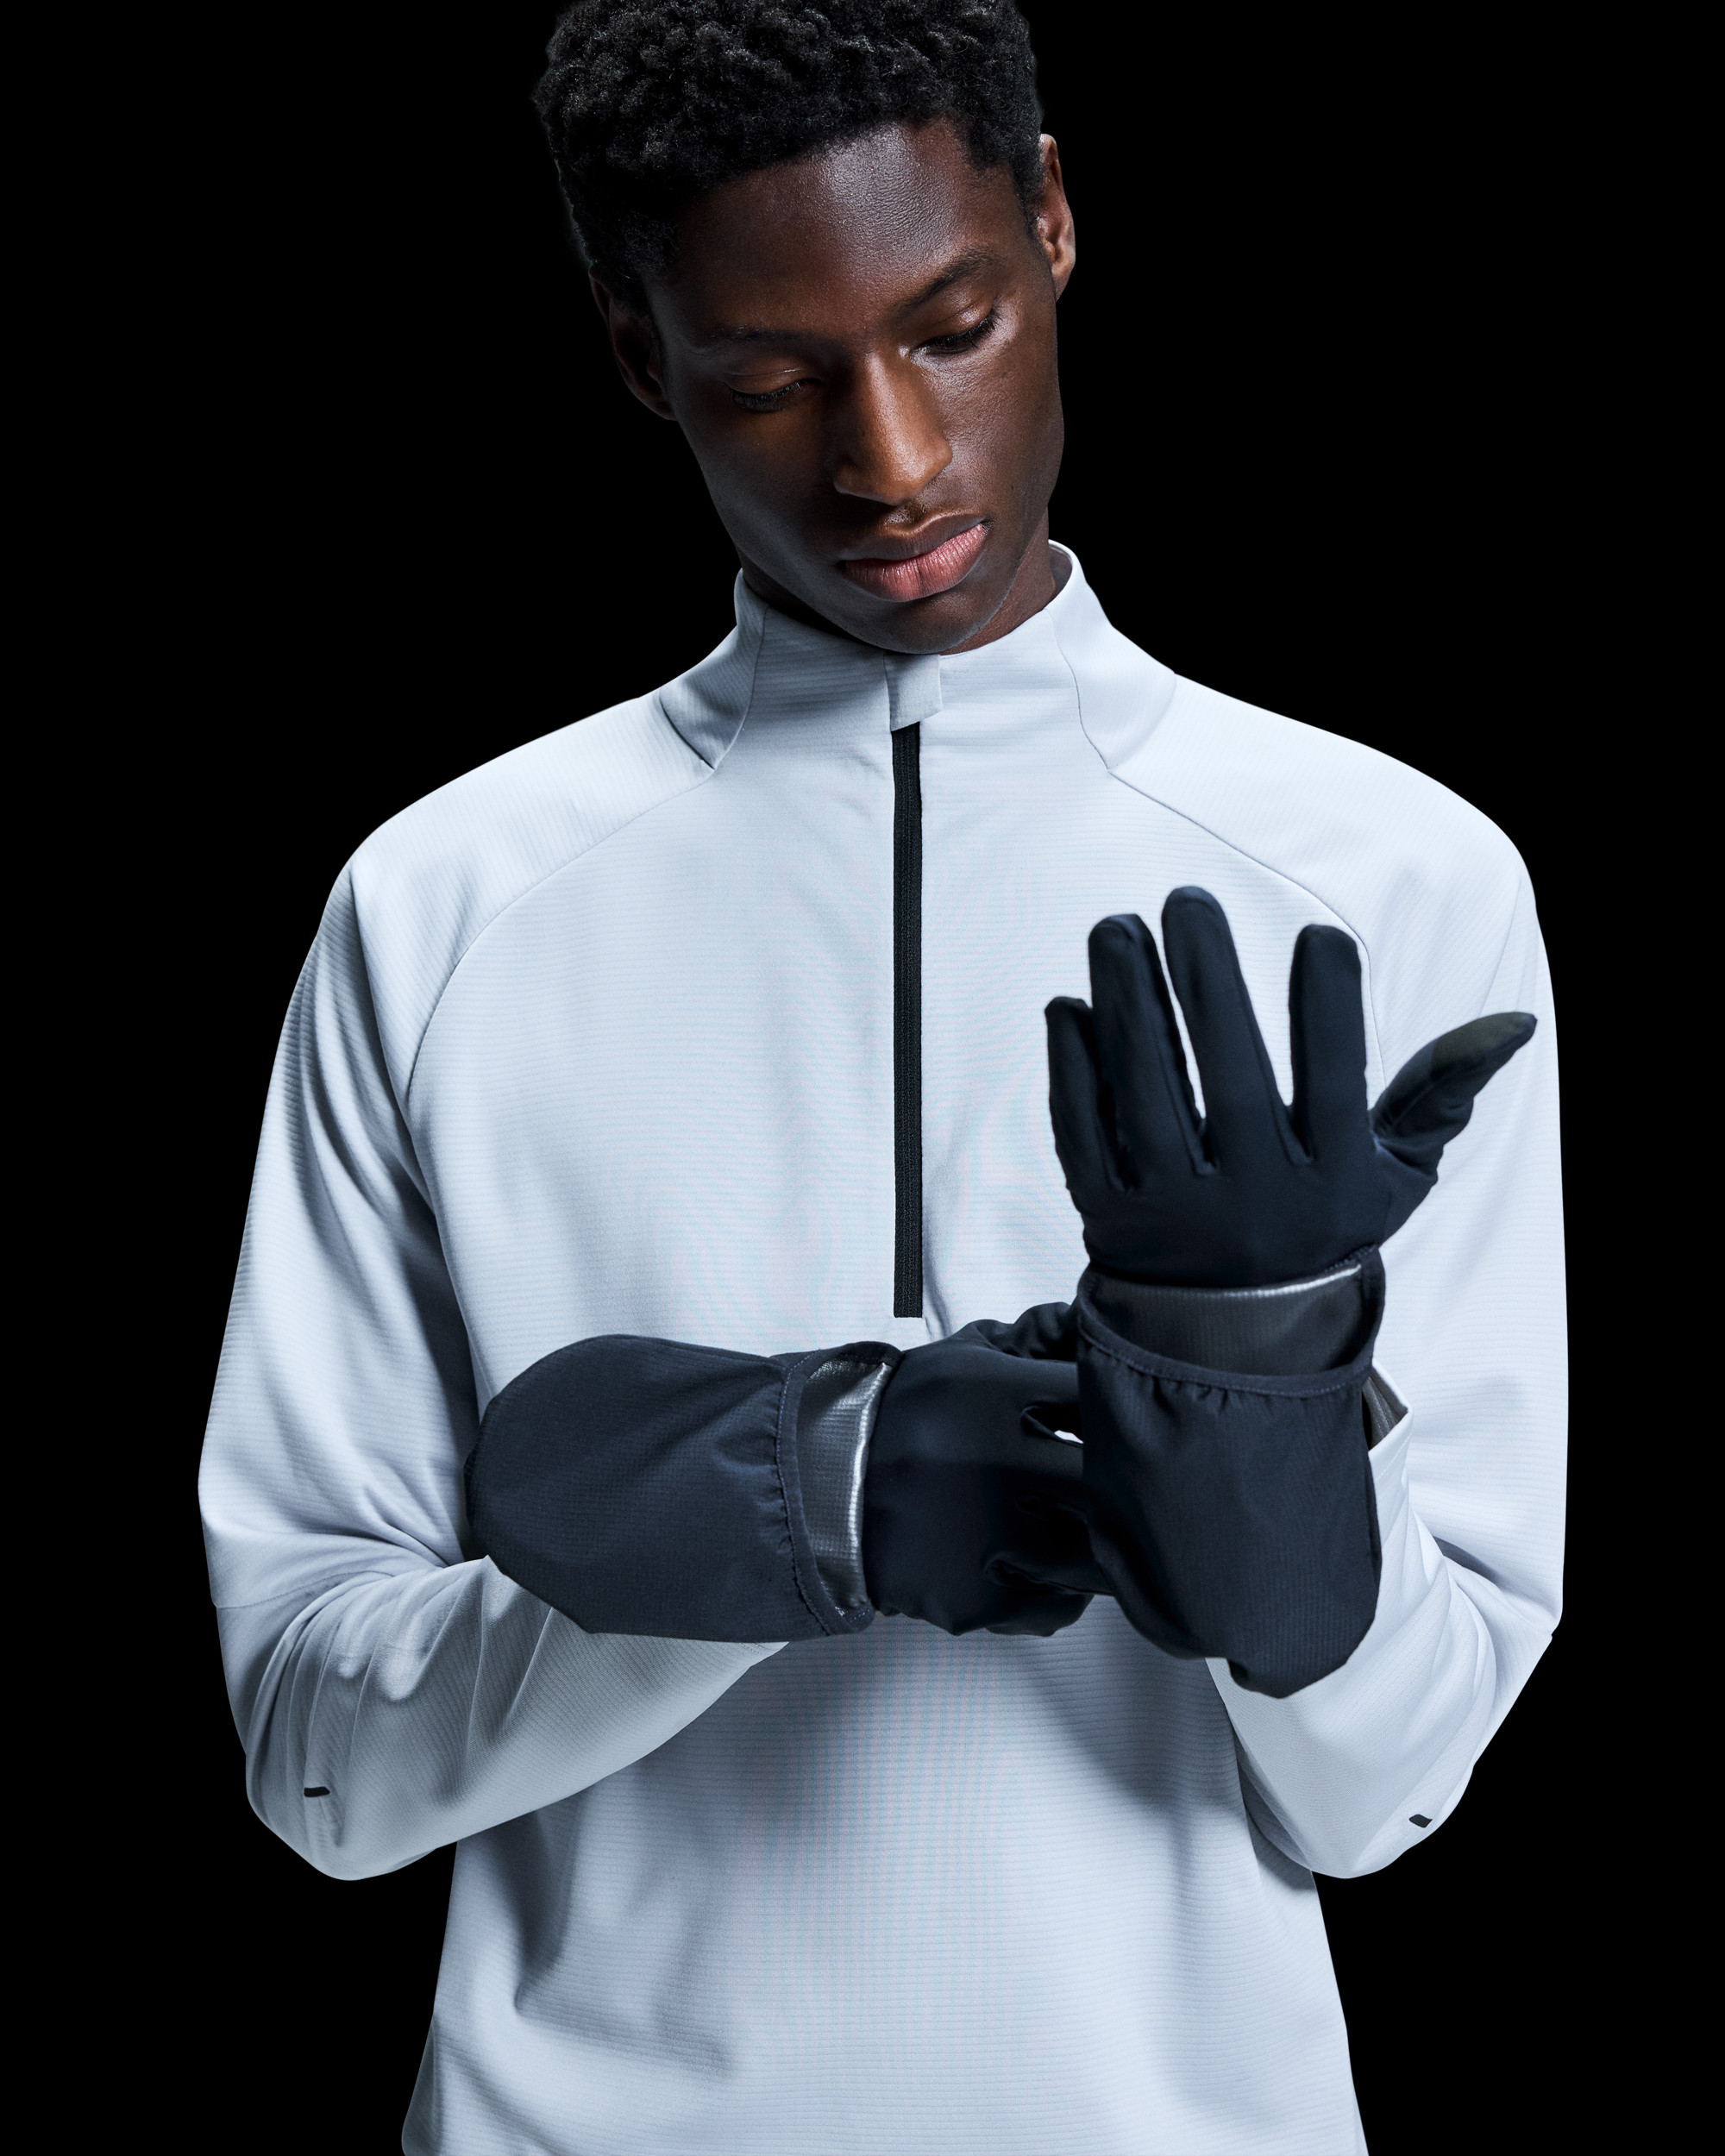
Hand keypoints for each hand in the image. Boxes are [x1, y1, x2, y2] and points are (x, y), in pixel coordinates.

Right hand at [863, 1304, 1109, 1636]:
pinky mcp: (971, 1597)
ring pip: (1092, 1553)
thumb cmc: (904, 1417)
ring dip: (1103, 1543)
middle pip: (1106, 1480)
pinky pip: (1057, 1604)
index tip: (1128, 1419)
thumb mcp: (961, 1360)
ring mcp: (980, 1537)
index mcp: (986, 1392)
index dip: (1122, 1407)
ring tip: (1093, 1531)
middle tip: (1135, 1485)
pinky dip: (1063, 1589)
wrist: (819, 1486)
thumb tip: (1098, 1325)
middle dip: (1126, 1483)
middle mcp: (986, 1463)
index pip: (1091, 1395)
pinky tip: (1046, 1565)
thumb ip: (1033, 1341)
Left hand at [1046, 887, 1534, 1287]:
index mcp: (1330, 1186)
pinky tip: (1070, 1006)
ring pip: (1146, 1099)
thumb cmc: (1321, 1224)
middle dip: (1207, 984)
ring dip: (1128, 1008)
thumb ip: (1439, 1095)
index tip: (1323, 934)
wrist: (1234, 1335)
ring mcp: (1174, 1213)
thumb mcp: (1393, 1175)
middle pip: (1230, 1082)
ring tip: (1117, 929)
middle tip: (1186, 901)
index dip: (1332, 1010)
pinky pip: (1084, 1136)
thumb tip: (1513, 1022)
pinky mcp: (1108, 1218)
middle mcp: (1253, 1203)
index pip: (1335, 1086)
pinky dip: (1073, 1072)